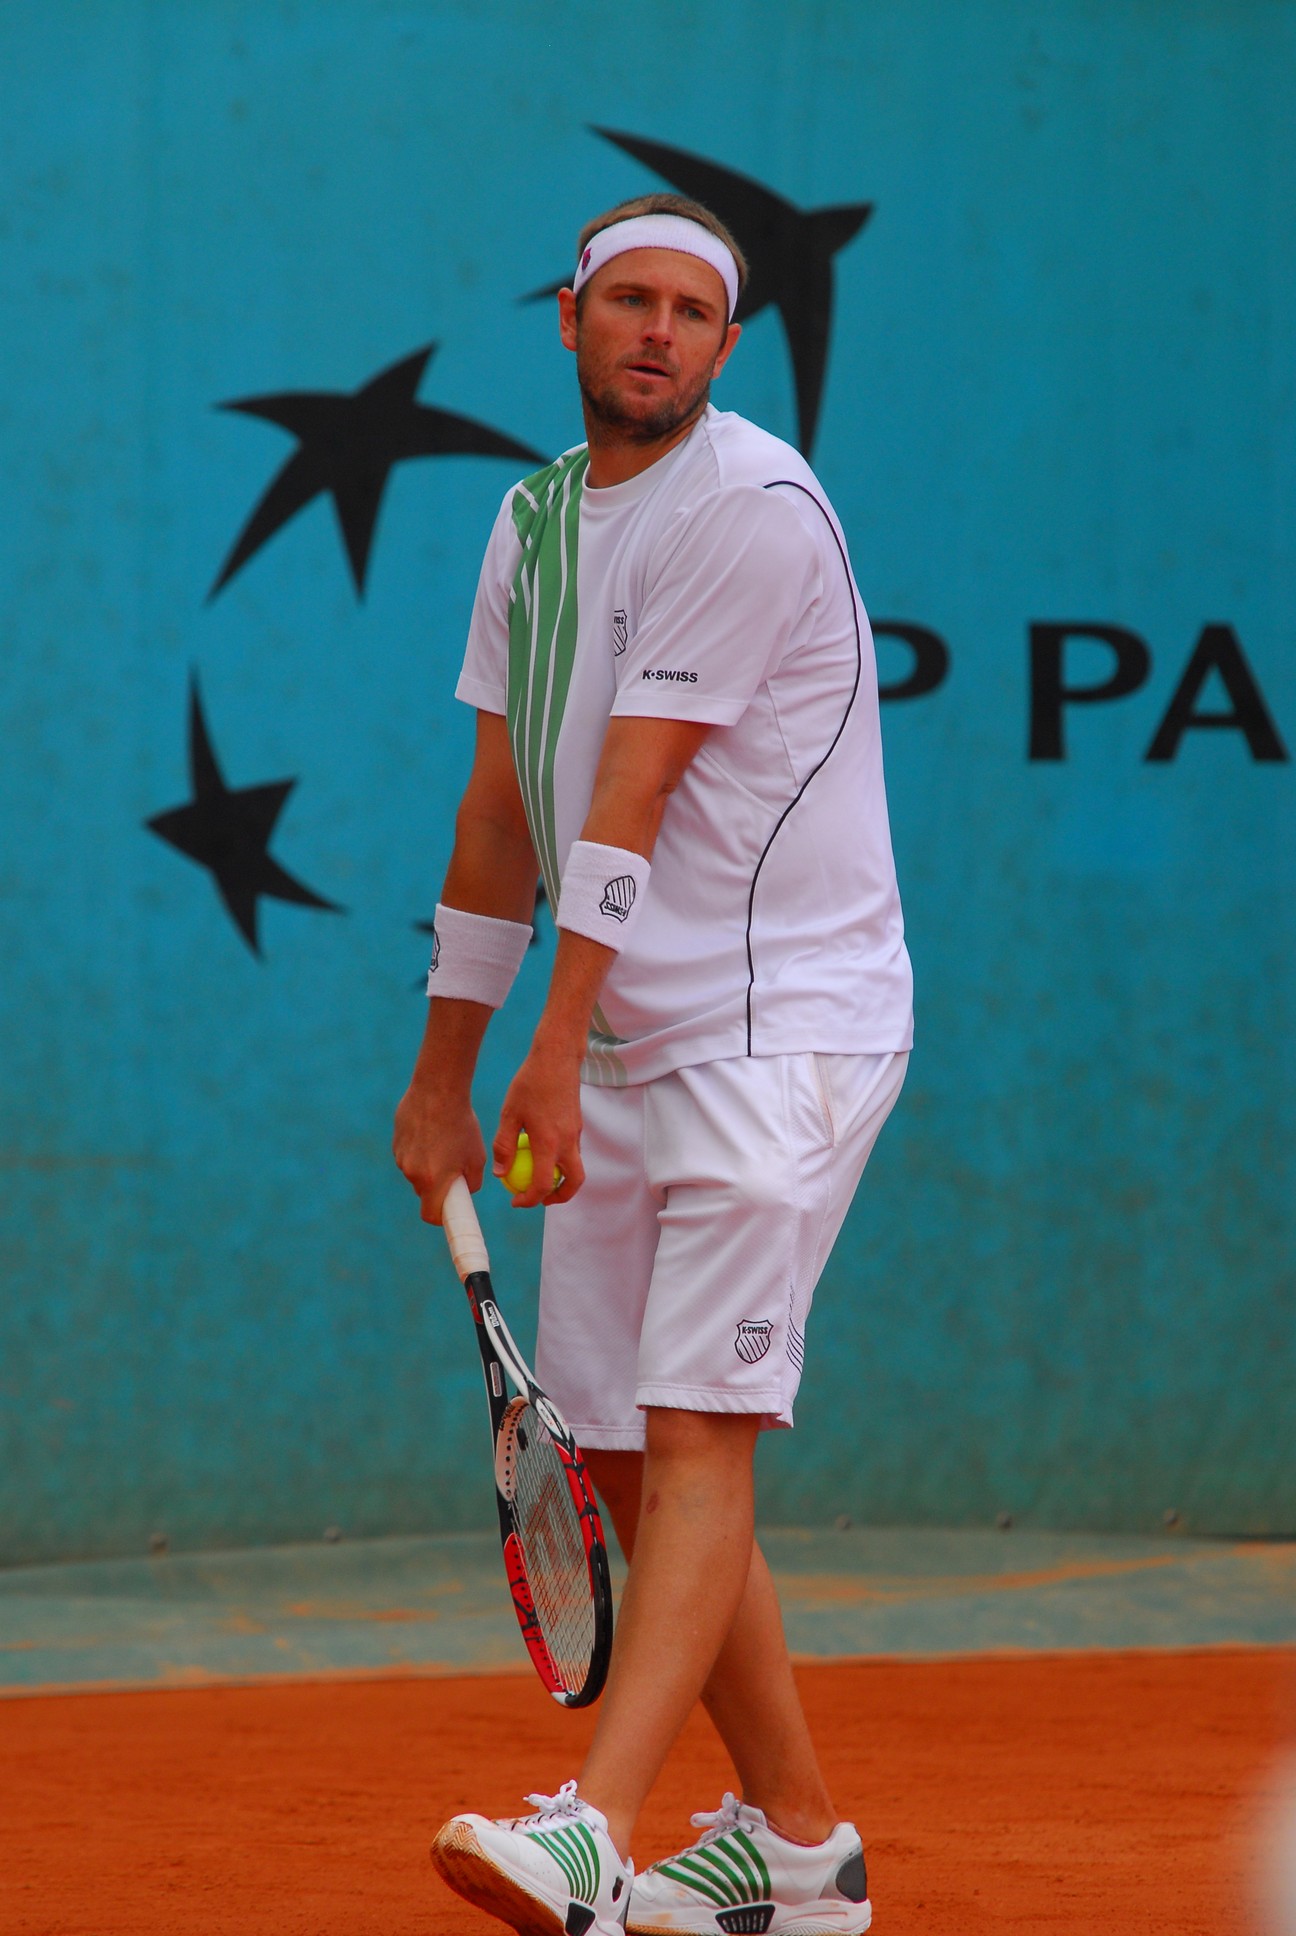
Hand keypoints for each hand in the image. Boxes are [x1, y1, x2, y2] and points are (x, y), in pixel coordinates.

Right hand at [393, 1081, 486, 1223]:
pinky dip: (419, 1151)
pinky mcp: (396, 1143)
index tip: (450, 1213)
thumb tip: (466, 1190)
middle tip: (453, 1170)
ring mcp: (401, 1157)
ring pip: (416, 1173)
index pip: (431, 1215)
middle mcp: (412, 1173)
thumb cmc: (462, 1124)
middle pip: (424, 1193)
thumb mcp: (476, 1157)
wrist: (438, 1091)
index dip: (441, 1218)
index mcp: (433, 1181)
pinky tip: (431, 1133)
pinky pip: (409, 1156)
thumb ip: (472, 1182)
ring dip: (428, 1166)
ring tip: (444, 1143)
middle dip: (438, 1187)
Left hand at [495, 1039, 584, 1207]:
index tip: (516, 1201)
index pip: (543, 1184)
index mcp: (549, 1142)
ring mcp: (576, 1133)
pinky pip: (573, 1151)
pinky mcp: (577, 1125)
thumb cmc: (530, 1083)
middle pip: (573, 1182)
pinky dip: (561, 1160)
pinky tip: (541, 1150)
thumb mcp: (509, 1114)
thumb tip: (501, 1174)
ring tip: (537, 1176)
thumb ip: (504, 1145)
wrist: (557, 1058)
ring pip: (575, 1167)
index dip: (530, 1199)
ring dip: (560, 1178)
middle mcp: (568, 1142)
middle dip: (559, 1197)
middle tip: (539, 1199)